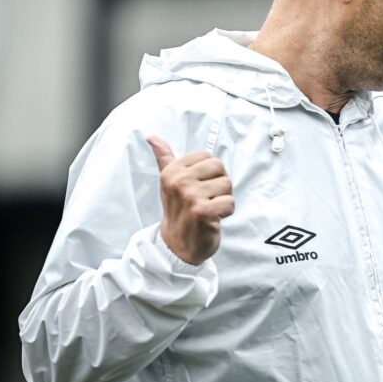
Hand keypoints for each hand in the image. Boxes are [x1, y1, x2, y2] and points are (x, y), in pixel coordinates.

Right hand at [147, 136, 234, 263]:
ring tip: (209, 208)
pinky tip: (213, 218)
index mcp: (171, 170)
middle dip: (218, 185)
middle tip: (205, 199)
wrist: (177, 245)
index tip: (197, 187)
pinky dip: (226, 212)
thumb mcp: (168, 182)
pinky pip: (230, 202)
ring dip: (223, 199)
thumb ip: (164, 158)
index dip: (209, 174)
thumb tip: (152, 137)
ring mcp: (190, 196)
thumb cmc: (178, 210)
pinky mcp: (203, 211)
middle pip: (220, 168)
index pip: (208, 157)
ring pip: (227, 184)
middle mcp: (179, 181)